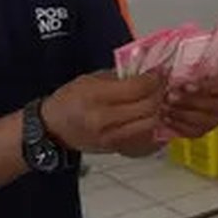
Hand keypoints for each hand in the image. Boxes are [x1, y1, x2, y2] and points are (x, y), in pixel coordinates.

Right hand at [42, 71, 163, 153]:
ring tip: (161, 98)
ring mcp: (112, 137)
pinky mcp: (116, 147)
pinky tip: (154, 114)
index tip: (161, 71)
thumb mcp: (89, 79)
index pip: (136, 88)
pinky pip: (144, 135)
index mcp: (95, 97)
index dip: (154, 78)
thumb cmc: (68, 99)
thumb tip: (146, 72)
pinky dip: (153, 124)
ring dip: (160, 110)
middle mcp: (105, 120)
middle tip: (165, 83)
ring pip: (150, 124)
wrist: (52, 130)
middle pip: (148, 107)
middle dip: (161, 93)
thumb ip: (119, 77)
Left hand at [160, 72, 217, 138]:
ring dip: (181, 114)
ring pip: (202, 121)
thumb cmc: (188, 79)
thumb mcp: (189, 72)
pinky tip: (166, 118)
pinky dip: (178, 126)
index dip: (203, 86)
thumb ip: (185, 72)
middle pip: (210, 105)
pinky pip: (192, 132)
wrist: (186, 96)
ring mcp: (215, 120)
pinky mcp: (203, 130)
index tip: (186, 86)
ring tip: (165, 107)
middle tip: (170, 96)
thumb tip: (169, 71)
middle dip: (188, 101)